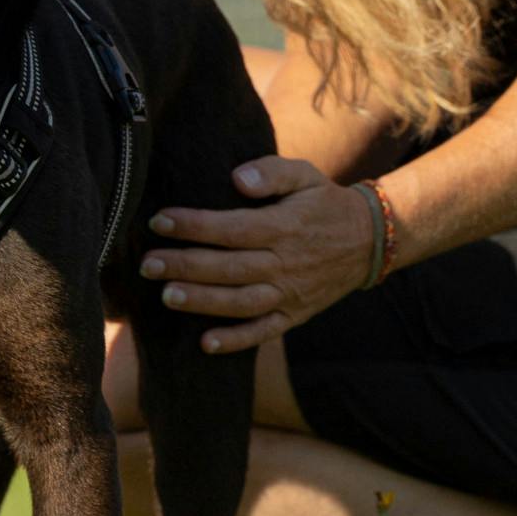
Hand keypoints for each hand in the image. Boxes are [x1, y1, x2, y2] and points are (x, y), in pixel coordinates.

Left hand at [139, 156, 376, 355]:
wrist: (369, 240)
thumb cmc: (325, 202)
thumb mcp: (305, 175)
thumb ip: (272, 172)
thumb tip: (238, 177)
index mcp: (285, 226)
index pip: (232, 228)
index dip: (194, 225)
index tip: (159, 221)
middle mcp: (286, 263)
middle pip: (230, 268)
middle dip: (186, 266)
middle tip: (147, 264)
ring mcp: (291, 293)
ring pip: (242, 302)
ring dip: (203, 302)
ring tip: (167, 296)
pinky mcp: (295, 315)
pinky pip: (265, 332)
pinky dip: (237, 341)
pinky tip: (206, 344)